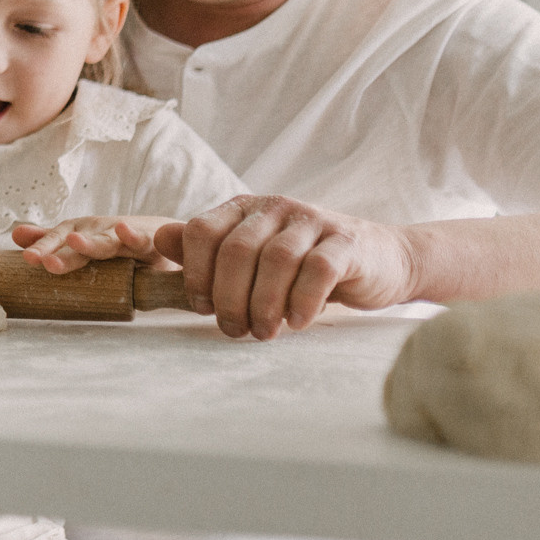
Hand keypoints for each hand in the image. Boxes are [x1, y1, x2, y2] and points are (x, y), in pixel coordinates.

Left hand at [10, 216, 172, 273]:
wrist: (161, 235)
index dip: (43, 248)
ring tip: (75, 242)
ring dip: (91, 243)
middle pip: (78, 242)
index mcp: (80, 234)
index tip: (28, 258)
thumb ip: (50, 241)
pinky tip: (124, 230)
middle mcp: (98, 231)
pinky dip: (134, 235)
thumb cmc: (115, 241)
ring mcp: (122, 236)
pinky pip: (141, 240)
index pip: (57, 241)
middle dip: (62, 252)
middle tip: (46, 262)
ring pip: (106, 242)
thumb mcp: (82, 241)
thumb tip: (15, 235)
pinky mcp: (148, 242)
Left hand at [156, 195, 418, 339]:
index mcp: (243, 209)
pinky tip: (296, 323)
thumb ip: (206, 249)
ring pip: (275, 260)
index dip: (194, 274)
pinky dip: (301, 301)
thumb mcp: (252, 257)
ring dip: (263, 304)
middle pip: (236, 250)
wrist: (380, 262)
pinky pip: (317, 269)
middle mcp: (275, 207)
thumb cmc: (304, 266)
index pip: (201, 231)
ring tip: (263, 332)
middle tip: (234, 331)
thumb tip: (159, 239)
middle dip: (229, 298)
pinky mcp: (346, 241)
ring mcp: (313, 220)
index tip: (201, 309)